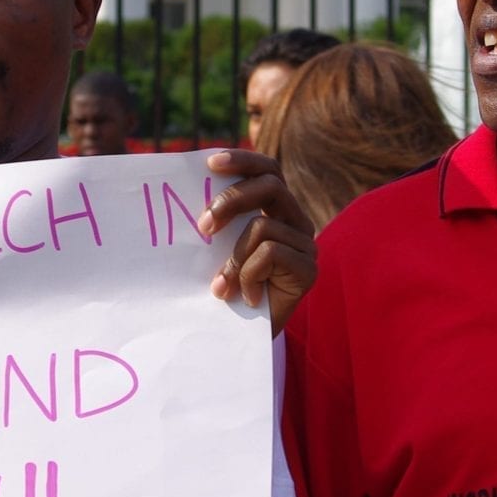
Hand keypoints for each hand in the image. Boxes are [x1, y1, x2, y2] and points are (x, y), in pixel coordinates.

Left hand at [196, 149, 317, 333]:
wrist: (244, 337)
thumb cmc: (227, 288)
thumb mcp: (219, 248)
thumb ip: (217, 222)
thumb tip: (187, 196)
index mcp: (276, 208)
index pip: (267, 169)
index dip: (243, 159)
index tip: (210, 162)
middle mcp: (296, 221)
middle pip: (270, 185)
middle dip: (231, 200)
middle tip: (203, 226)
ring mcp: (306, 245)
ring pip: (262, 227)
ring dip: (233, 258)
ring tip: (222, 286)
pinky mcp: (309, 270)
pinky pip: (270, 254)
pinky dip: (248, 276)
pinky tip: (247, 297)